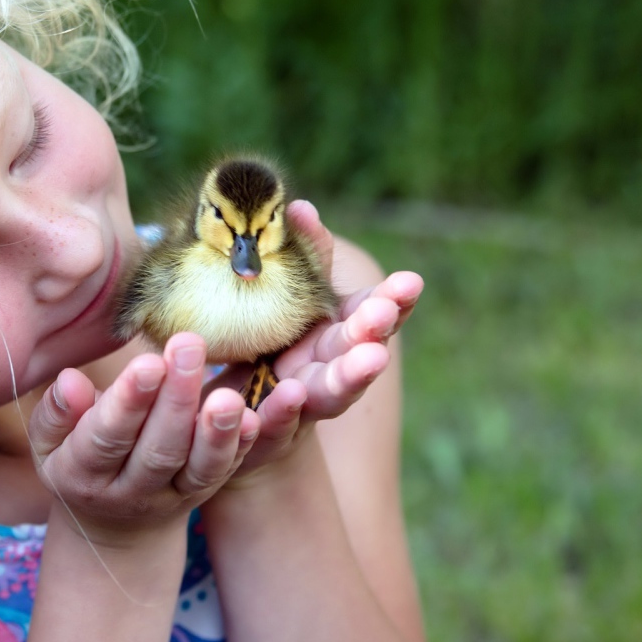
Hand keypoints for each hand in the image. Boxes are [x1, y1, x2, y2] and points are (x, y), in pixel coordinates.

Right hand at [26, 333, 260, 543]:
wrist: (113, 524)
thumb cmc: (77, 460)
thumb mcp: (49, 443)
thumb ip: (56, 414)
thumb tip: (69, 381)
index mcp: (83, 473)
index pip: (106, 436)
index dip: (128, 401)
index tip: (149, 362)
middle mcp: (129, 491)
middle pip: (157, 448)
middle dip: (176, 399)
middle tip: (190, 346)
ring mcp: (170, 496)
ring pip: (197, 467)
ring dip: (216, 431)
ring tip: (229, 395)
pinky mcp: (200, 493)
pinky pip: (221, 473)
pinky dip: (239, 447)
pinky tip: (253, 418)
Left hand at [225, 200, 422, 479]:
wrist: (230, 416)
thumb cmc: (265, 342)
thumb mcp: (285, 297)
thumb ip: (302, 258)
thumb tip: (300, 207)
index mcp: (336, 334)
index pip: (372, 315)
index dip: (393, 302)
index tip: (410, 282)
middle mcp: (328, 371)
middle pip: (357, 352)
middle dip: (373, 332)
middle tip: (385, 314)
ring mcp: (303, 406)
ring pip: (331, 393)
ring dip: (351, 376)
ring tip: (369, 359)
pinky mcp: (267, 433)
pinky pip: (275, 425)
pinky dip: (285, 412)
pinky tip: (291, 395)